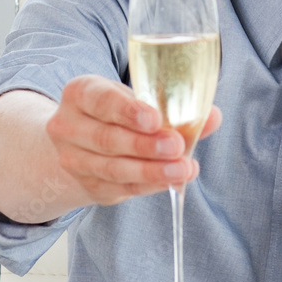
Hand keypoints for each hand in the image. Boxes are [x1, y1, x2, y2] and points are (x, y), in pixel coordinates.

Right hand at [45, 75, 221, 204]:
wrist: (83, 139)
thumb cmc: (119, 110)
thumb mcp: (137, 98)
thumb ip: (173, 106)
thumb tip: (213, 116)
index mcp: (80, 93)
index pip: (100, 100)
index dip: (127, 111)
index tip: (155, 120)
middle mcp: (68, 126)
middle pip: (107, 139)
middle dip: (145, 145)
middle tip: (177, 146)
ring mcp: (73, 159)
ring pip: (112, 168)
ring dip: (150, 171)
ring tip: (182, 169)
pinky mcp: (87, 184)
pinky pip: (119, 188)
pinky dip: (148, 185)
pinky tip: (171, 181)